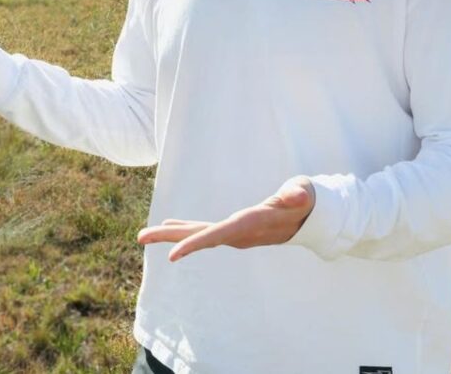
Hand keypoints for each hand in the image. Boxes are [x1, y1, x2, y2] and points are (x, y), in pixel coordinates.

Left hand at [136, 176, 315, 261]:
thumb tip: (296, 196)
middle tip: (140, 237)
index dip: (195, 244)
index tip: (172, 256)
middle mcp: (238, 234)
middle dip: (170, 237)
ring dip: (171, 234)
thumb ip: (298, 195)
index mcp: (250, 225)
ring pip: (198, 234)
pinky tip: (170, 224)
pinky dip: (186, 227)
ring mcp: (234, 233)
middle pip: (199, 237)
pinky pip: (204, 229)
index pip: (217, 236)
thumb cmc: (305, 201)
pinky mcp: (233, 228)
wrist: (310, 218)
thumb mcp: (303, 194)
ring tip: (144, 235)